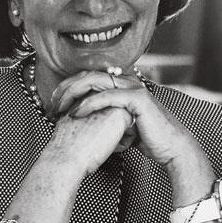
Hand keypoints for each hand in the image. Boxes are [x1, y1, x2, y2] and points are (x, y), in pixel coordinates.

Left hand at [51, 71, 199, 167]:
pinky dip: (88, 104)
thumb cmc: (148, 138)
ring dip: (72, 92)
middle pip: (88, 75)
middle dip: (66, 86)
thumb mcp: (120, 126)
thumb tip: (84, 123)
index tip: (54, 100)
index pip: (90, 77)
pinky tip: (75, 113)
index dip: (70, 86)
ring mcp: (133, 87)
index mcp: (122, 84)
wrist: (171, 148)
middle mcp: (127, 81)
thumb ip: (105, 118)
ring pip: (94, 81)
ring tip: (58, 106)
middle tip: (50, 101)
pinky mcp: (136, 98)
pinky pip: (106, 96)